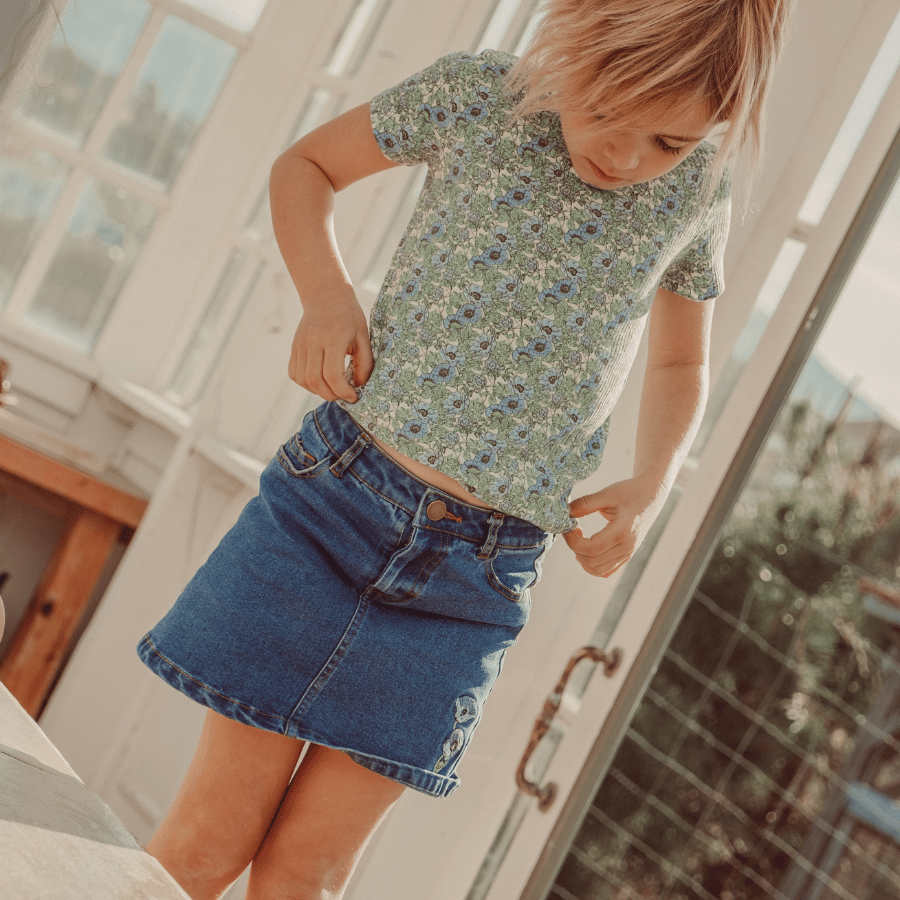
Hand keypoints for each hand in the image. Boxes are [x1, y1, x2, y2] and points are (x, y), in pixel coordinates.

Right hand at [288, 287, 373, 402]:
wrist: (325, 295)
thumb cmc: (349, 317)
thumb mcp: (363, 336)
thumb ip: (364, 363)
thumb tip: (360, 386)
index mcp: (333, 338)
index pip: (333, 374)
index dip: (343, 391)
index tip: (354, 396)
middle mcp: (313, 342)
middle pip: (315, 380)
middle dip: (331, 395)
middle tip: (343, 396)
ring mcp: (300, 345)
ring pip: (303, 379)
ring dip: (317, 391)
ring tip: (332, 390)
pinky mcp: (294, 347)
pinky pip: (294, 373)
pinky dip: (305, 384)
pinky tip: (319, 382)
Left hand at [563, 477, 663, 577]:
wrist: (651, 496)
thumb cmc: (629, 492)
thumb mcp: (607, 494)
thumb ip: (585, 504)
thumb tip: (565, 514)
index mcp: (622, 532)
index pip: (591, 548)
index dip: (573, 541)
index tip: (568, 527)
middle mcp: (627, 547)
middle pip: (592, 561)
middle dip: (575, 548)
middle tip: (572, 530)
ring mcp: (628, 553)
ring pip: (598, 570)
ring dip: (582, 559)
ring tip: (579, 539)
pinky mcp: (626, 555)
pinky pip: (606, 571)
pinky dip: (592, 565)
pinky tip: (586, 548)